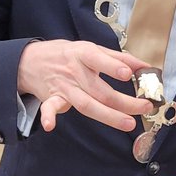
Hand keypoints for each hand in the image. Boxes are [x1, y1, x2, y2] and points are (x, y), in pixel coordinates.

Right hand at [17, 40, 152, 132]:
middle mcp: (74, 71)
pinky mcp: (53, 98)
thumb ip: (119, 57)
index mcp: (83, 54)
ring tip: (128, 123)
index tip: (127, 74)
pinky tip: (50, 126)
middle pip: (99, 90)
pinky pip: (49, 108)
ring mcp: (63, 87)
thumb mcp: (92, 49)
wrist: (30, 60)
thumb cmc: (68, 54)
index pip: (97, 59)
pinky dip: (48, 116)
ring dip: (108, 115)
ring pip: (86, 104)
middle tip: (145, 106)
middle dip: (124, 101)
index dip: (112, 67)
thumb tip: (145, 66)